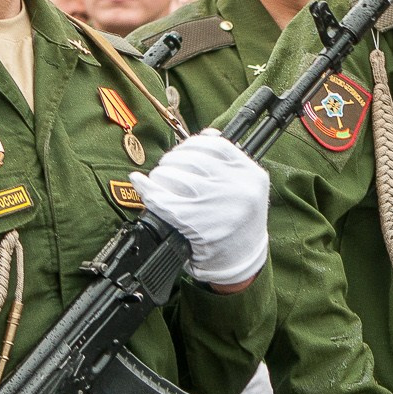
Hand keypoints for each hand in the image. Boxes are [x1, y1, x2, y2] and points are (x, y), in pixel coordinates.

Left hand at [129, 129, 268, 286]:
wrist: (243, 260)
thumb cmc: (239, 222)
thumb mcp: (246, 187)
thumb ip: (229, 162)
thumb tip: (207, 133)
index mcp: (251, 174)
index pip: (217, 144)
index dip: (193, 143)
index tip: (184, 150)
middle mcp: (237, 187)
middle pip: (193, 159)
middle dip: (173, 159)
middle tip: (167, 167)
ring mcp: (217, 205)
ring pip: (176, 176)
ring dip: (160, 174)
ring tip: (159, 179)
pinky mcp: (196, 223)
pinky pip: (164, 200)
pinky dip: (147, 190)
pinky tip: (141, 184)